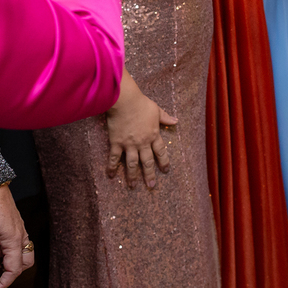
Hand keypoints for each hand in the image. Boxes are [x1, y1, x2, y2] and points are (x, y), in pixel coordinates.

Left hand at [0, 183, 31, 287]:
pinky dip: (3, 252)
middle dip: (6, 273)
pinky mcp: (13, 225)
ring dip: (3, 262)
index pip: (13, 270)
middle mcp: (21, 236)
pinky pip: (14, 244)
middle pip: (23, 264)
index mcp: (14, 240)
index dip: (2, 285)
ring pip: (19, 254)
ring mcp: (19, 230)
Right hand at [105, 75, 176, 189]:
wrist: (125, 101)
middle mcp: (143, 142)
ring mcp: (129, 144)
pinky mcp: (117, 143)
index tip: (166, 171)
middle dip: (149, 174)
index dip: (164, 162)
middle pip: (147, 161)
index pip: (161, 151)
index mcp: (153, 135)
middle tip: (151, 185)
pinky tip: (111, 175)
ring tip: (133, 186)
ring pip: (132, 163)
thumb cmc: (141, 103)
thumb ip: (165, 118)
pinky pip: (114, 158)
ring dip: (133, 176)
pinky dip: (112, 167)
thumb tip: (176, 121)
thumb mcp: (156, 110)